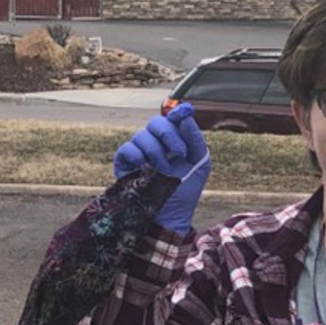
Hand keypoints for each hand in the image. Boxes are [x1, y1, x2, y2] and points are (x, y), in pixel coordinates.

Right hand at [112, 102, 210, 232]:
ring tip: (163, 171)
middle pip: (156, 122)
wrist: (172, 214)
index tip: (187, 110)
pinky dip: (137, 156)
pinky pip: (127, 149)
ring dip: (156, 152)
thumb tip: (186, 117)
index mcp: (173, 139)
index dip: (178, 111)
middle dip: (169, 134)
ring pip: (142, 135)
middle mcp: (155, 142)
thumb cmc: (185, 189)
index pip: (172, 118)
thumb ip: (196, 139)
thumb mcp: (199, 163)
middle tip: (179, 153)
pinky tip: (144, 167)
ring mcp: (139, 152)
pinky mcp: (125, 163)